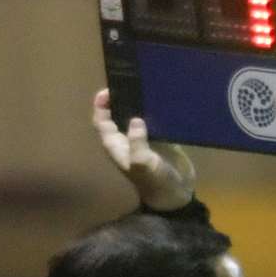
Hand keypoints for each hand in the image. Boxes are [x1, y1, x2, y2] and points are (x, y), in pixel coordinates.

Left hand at [93, 88, 196, 210]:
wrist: (175, 196)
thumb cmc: (155, 183)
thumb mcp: (144, 165)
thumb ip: (137, 144)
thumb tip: (135, 120)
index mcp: (116, 146)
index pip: (101, 123)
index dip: (100, 107)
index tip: (108, 91)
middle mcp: (126, 141)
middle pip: (117, 115)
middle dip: (120, 99)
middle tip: (130, 80)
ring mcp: (143, 139)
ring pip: (134, 115)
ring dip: (138, 102)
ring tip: (147, 83)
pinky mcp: (160, 139)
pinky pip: (153, 120)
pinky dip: (154, 109)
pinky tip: (162, 96)